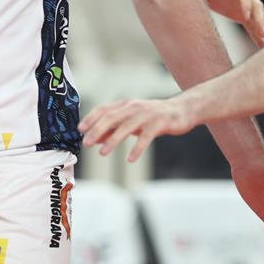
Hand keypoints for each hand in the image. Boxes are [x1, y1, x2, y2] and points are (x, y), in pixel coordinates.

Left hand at [79, 97, 198, 161]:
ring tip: (103, 152)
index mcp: (126, 104)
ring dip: (113, 140)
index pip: (104, 109)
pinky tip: (130, 159)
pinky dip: (137, 148)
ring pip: (126, 127)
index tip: (80, 129)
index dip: (91, 118)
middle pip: (111, 117)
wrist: (183, 110)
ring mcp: (147, 114)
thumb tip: (95, 138)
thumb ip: (116, 127)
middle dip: (97, 130)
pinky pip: (146, 137)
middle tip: (86, 143)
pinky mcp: (159, 123)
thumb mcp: (133, 120)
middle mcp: (134, 107)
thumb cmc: (154, 117)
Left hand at [188, 0, 263, 44]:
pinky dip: (257, 34)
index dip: (245, 2)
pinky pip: (252, 24)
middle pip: (255, 4)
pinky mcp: (242, 14)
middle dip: (258, 18)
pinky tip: (263, 44)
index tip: (245, 16)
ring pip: (257, 15)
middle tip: (261, 31)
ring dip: (261, 26)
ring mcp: (245, 3)